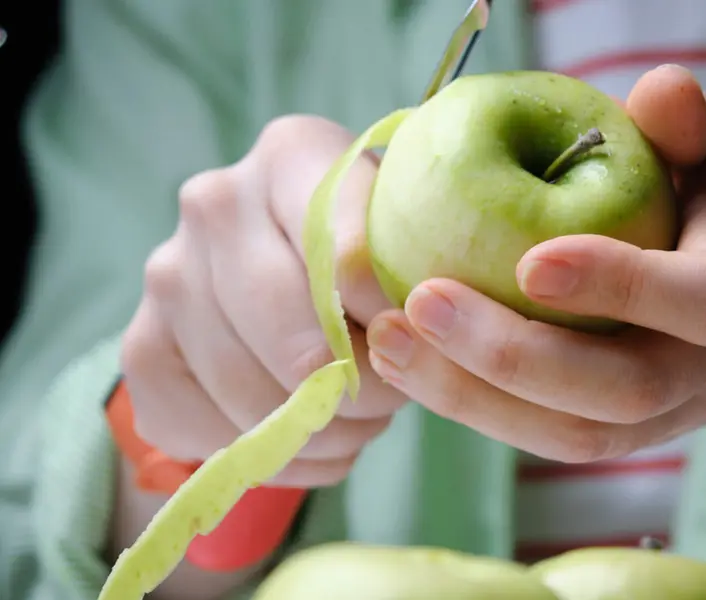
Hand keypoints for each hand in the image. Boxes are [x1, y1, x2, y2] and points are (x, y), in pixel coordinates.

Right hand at [122, 116, 408, 486]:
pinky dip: (273, 458)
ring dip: (322, 433)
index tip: (415, 343)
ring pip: (256, 398)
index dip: (393, 323)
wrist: (285, 273)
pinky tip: (304, 439)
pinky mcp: (140, 348)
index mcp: (292, 155)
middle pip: (299, 344)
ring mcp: (166, 275)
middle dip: (360, 394)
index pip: (350, 257)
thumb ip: (413, 270)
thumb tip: (407, 339)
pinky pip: (212, 434)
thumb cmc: (369, 255)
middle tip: (391, 402)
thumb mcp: (404, 240)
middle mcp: (216, 203)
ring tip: (355, 422)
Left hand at [364, 64, 705, 575]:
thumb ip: (696, 120)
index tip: (530, 260)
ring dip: (479, 398)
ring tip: (391, 343)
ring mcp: (679, 407)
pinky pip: (559, 438)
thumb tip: (658, 91)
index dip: (624, 284)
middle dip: (518, 357)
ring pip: (583, 434)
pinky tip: (415, 365)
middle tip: (420, 303)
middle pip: (629, 391)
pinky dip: (482, 409)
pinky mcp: (635, 429)